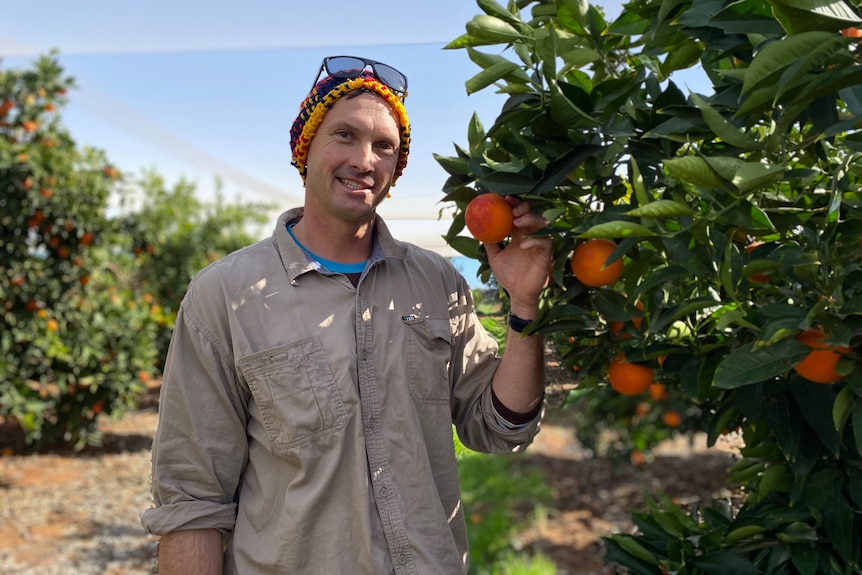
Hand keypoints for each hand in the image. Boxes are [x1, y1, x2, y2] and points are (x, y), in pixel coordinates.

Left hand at [484, 196, 551, 317]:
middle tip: (512, 209)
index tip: (504, 198)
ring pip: (541, 224)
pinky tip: (522, 244)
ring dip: (530, 219)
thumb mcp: (494, 257)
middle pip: (531, 214)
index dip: (513, 205)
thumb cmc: (508, 275)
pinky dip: (534, 239)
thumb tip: (478, 229)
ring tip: (516, 222)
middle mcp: (530, 236)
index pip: (518, 214)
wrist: (518, 294)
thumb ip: (489, 244)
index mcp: (519, 235)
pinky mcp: (546, 254)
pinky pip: (545, 241)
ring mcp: (539, 244)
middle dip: (523, 207)